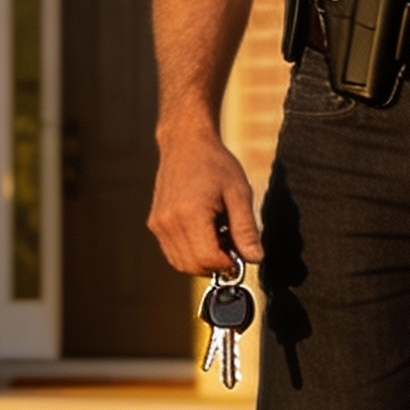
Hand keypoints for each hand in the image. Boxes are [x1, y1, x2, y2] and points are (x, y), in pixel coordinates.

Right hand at [149, 128, 261, 274]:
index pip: (209, 259)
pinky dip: (191, 254)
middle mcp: (168, 222)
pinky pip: (173, 253)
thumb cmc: (216, 164)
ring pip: (182, 264)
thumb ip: (246, 229)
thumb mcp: (239, 193)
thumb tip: (255, 259)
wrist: (185, 143)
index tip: (241, 254)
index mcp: (190, 214)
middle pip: (194, 266)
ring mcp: (158, 224)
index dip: (229, 264)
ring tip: (219, 237)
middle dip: (217, 264)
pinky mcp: (155, 224)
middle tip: (232, 245)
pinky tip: (205, 234)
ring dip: (203, 261)